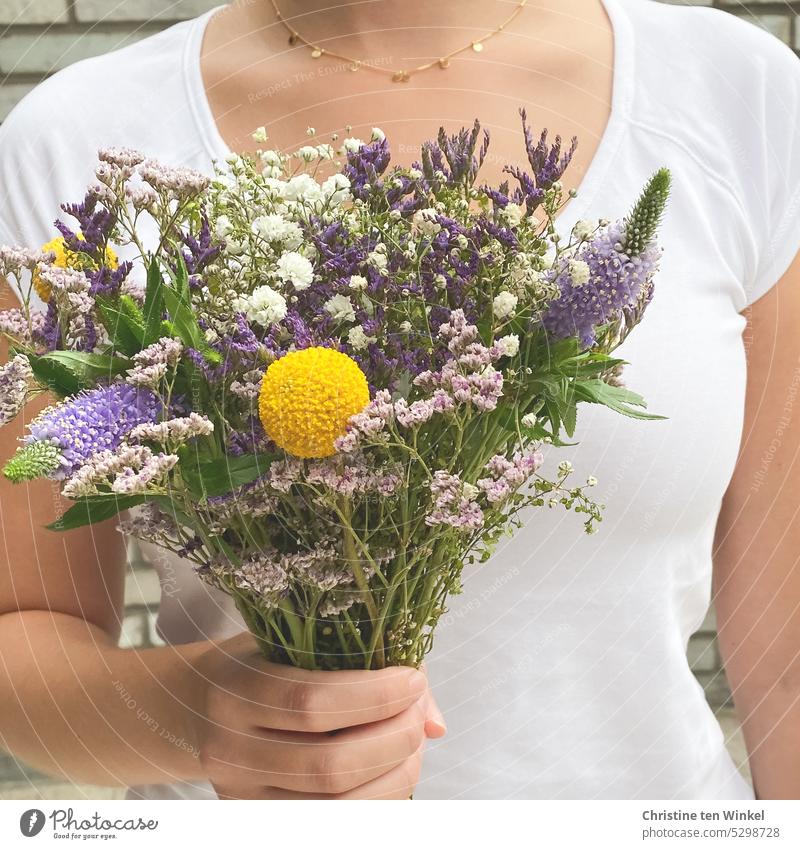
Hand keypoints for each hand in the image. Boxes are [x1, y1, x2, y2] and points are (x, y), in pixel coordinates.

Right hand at [196, 633, 445, 798]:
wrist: (193, 707)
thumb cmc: (258, 665)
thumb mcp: (293, 643)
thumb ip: (364, 666)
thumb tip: (434, 722)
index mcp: (235, 690)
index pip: (311, 703)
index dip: (374, 696)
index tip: (412, 680)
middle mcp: (229, 750)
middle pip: (329, 764)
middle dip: (393, 739)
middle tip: (417, 715)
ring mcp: (240, 796)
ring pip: (335, 806)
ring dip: (394, 776)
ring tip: (413, 745)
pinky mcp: (256, 819)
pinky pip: (331, 824)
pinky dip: (377, 802)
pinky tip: (392, 772)